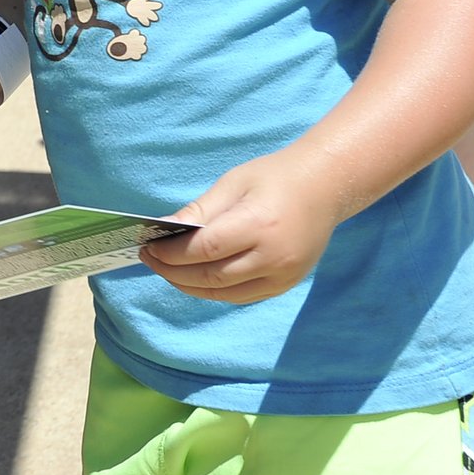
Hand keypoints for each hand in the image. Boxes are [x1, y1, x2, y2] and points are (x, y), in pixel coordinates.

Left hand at [138, 151, 343, 305]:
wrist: (325, 187)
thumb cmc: (274, 178)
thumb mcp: (233, 184)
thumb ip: (199, 211)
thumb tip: (163, 229)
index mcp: (259, 225)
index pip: (205, 249)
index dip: (172, 254)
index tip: (148, 247)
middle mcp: (274, 257)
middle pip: (212, 276)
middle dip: (174, 272)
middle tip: (150, 260)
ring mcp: (283, 276)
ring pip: (225, 293)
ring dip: (190, 286)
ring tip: (167, 271)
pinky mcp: (286, 285)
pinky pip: (242, 296)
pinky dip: (214, 291)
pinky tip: (195, 278)